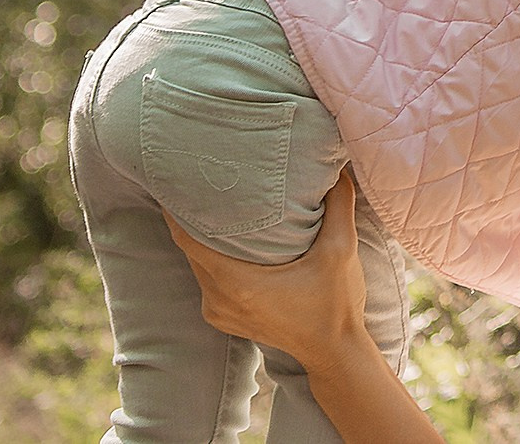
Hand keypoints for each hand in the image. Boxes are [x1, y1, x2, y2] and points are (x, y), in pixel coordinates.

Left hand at [165, 171, 445, 443]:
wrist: (333, 350)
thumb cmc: (335, 302)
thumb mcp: (342, 250)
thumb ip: (339, 205)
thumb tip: (337, 167)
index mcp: (237, 284)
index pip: (188, 240)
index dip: (178, 211)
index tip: (177, 182)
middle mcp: (219, 300)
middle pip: (190, 249)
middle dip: (193, 217)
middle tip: (200, 182)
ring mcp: (218, 312)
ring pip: (198, 264)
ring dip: (202, 238)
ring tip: (211, 205)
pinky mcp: (223, 317)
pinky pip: (207, 280)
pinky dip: (211, 260)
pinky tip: (226, 241)